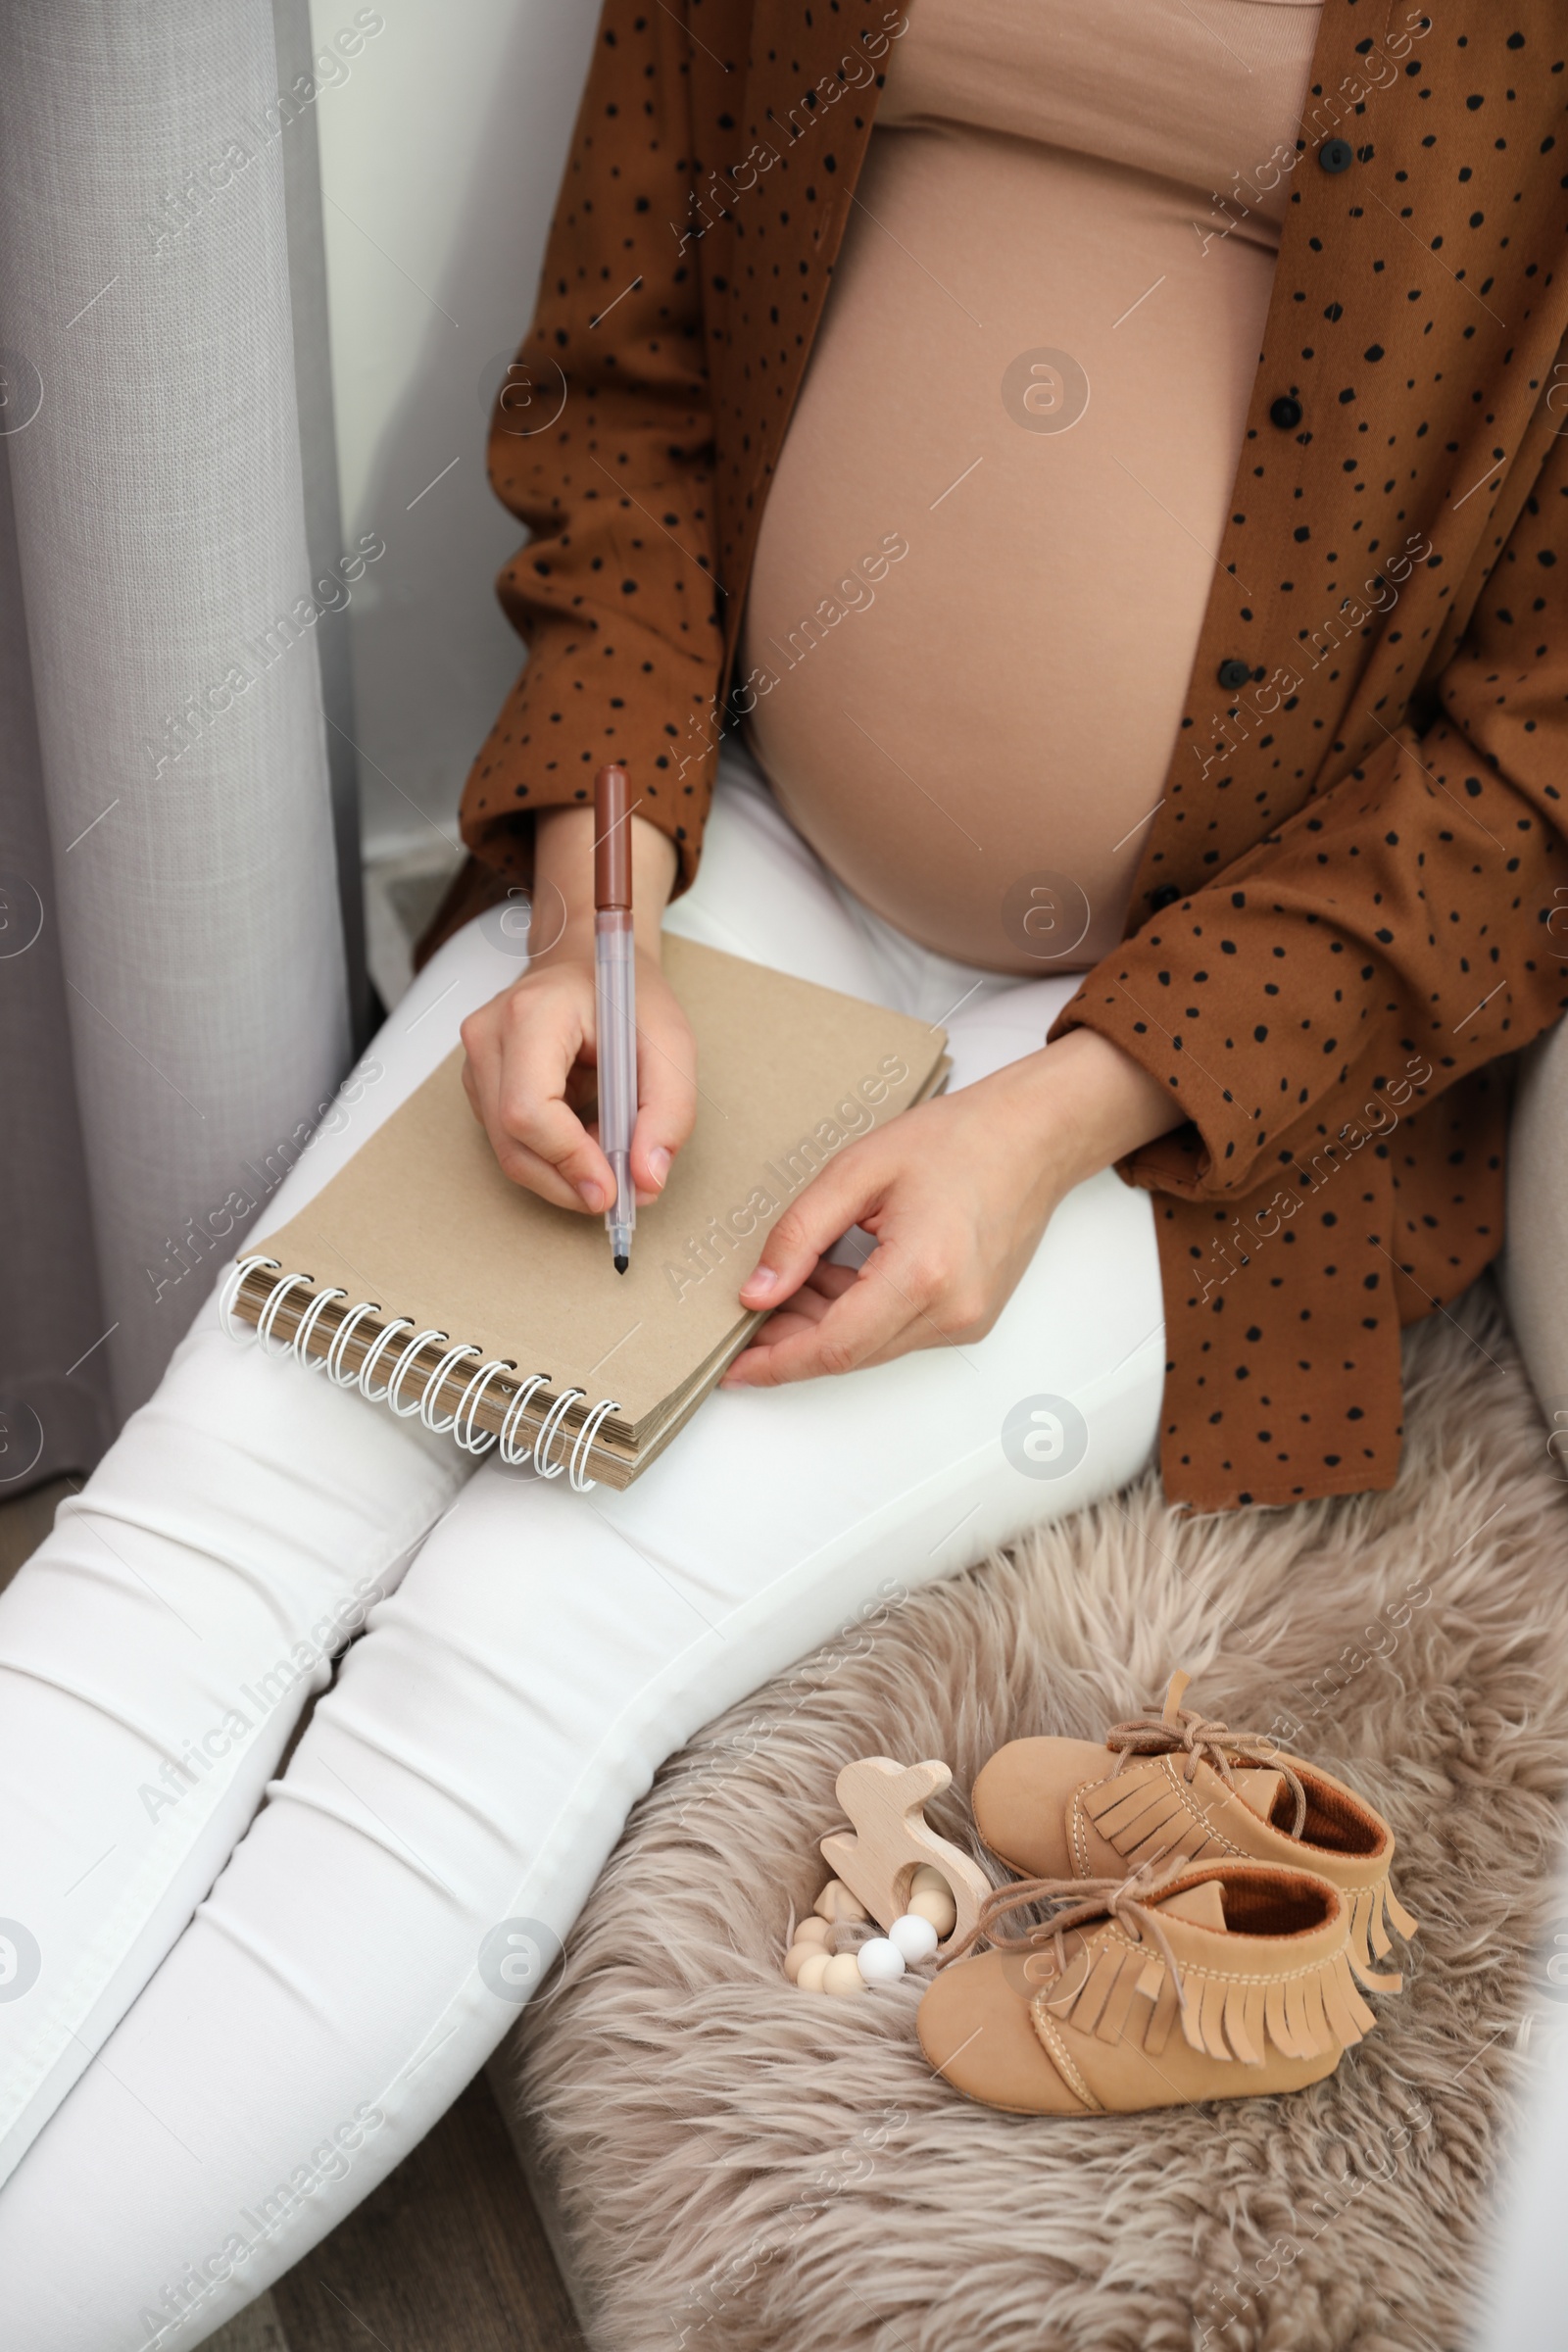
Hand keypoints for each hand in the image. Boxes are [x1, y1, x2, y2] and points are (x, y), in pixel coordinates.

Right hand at [459, 806, 693, 1212]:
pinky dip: (551, 1157)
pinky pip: (509, 1142)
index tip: (611, 1188)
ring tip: (608, 1154)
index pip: (529, 1110)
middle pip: (512, 1141)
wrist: (588, 959)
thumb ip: (668, 1112)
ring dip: (562, 1172)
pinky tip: (584, 1140)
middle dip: (569, 1180)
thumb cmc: (623, 992)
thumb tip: (646, 1180)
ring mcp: (477, 1061)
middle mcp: (489, 1036)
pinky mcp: (481, 1083)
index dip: (569, 1160)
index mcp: (532, 1014)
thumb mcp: (670, 1043)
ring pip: (508, 1151)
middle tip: (619, 1191)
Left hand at [721, 1027, 1175, 1386]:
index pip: (833, 1346)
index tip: (734, 1366)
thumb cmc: (957, 1140)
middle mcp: (951, 1311)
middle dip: (792, 1341)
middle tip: (751, 1312)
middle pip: (850, 1353)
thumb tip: (757, 1292)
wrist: (1032, 1137)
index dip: (777, 1362)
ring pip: (872, 1347)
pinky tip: (837, 1277)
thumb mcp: (857, 1171)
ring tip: (795, 1280)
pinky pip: (897, 1333)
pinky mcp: (971, 1318)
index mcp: (921, 1272)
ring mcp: (966, 1320)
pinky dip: (858, 1316)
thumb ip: (798, 1234)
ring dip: (824, 1325)